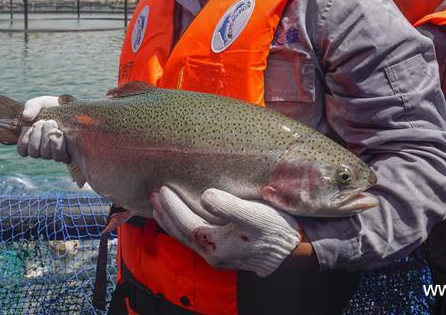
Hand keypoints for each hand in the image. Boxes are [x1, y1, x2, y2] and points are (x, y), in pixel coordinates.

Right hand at [16, 96, 70, 162]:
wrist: (78, 111)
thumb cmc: (58, 107)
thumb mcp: (43, 103)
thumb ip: (32, 106)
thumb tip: (25, 116)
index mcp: (34, 139)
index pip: (22, 149)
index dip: (24, 139)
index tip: (30, 126)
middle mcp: (43, 149)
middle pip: (33, 152)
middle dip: (38, 135)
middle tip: (46, 122)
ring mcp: (54, 153)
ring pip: (44, 154)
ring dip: (48, 136)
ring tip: (54, 123)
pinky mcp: (66, 155)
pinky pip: (57, 155)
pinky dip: (58, 142)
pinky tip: (62, 133)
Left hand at [151, 186, 300, 276]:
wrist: (292, 251)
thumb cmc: (274, 230)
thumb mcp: (253, 215)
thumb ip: (227, 206)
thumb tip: (204, 195)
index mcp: (216, 245)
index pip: (185, 223)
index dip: (172, 206)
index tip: (162, 189)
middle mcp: (212, 254)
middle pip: (180, 233)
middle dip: (165, 214)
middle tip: (153, 195)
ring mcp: (217, 256)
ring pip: (186, 238)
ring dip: (171, 222)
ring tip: (159, 206)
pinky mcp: (224, 253)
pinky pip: (194, 240)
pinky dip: (182, 228)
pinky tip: (181, 220)